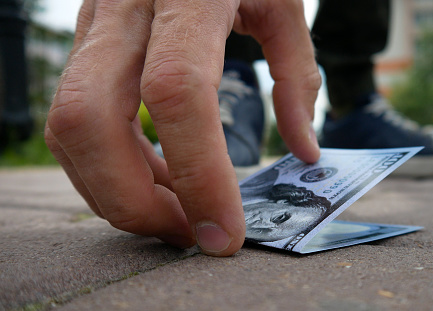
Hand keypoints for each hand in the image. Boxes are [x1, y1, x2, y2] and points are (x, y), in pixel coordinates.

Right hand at [44, 0, 320, 255]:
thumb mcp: (283, 1)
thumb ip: (296, 76)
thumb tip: (305, 152)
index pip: (178, 93)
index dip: (198, 173)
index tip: (224, 233)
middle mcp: (126, 6)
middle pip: (91, 122)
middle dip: (134, 201)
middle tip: (190, 235)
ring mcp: (93, 22)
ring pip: (70, 128)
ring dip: (121, 190)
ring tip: (180, 208)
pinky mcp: (85, 40)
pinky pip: (78, 119)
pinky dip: (113, 165)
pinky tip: (158, 174)